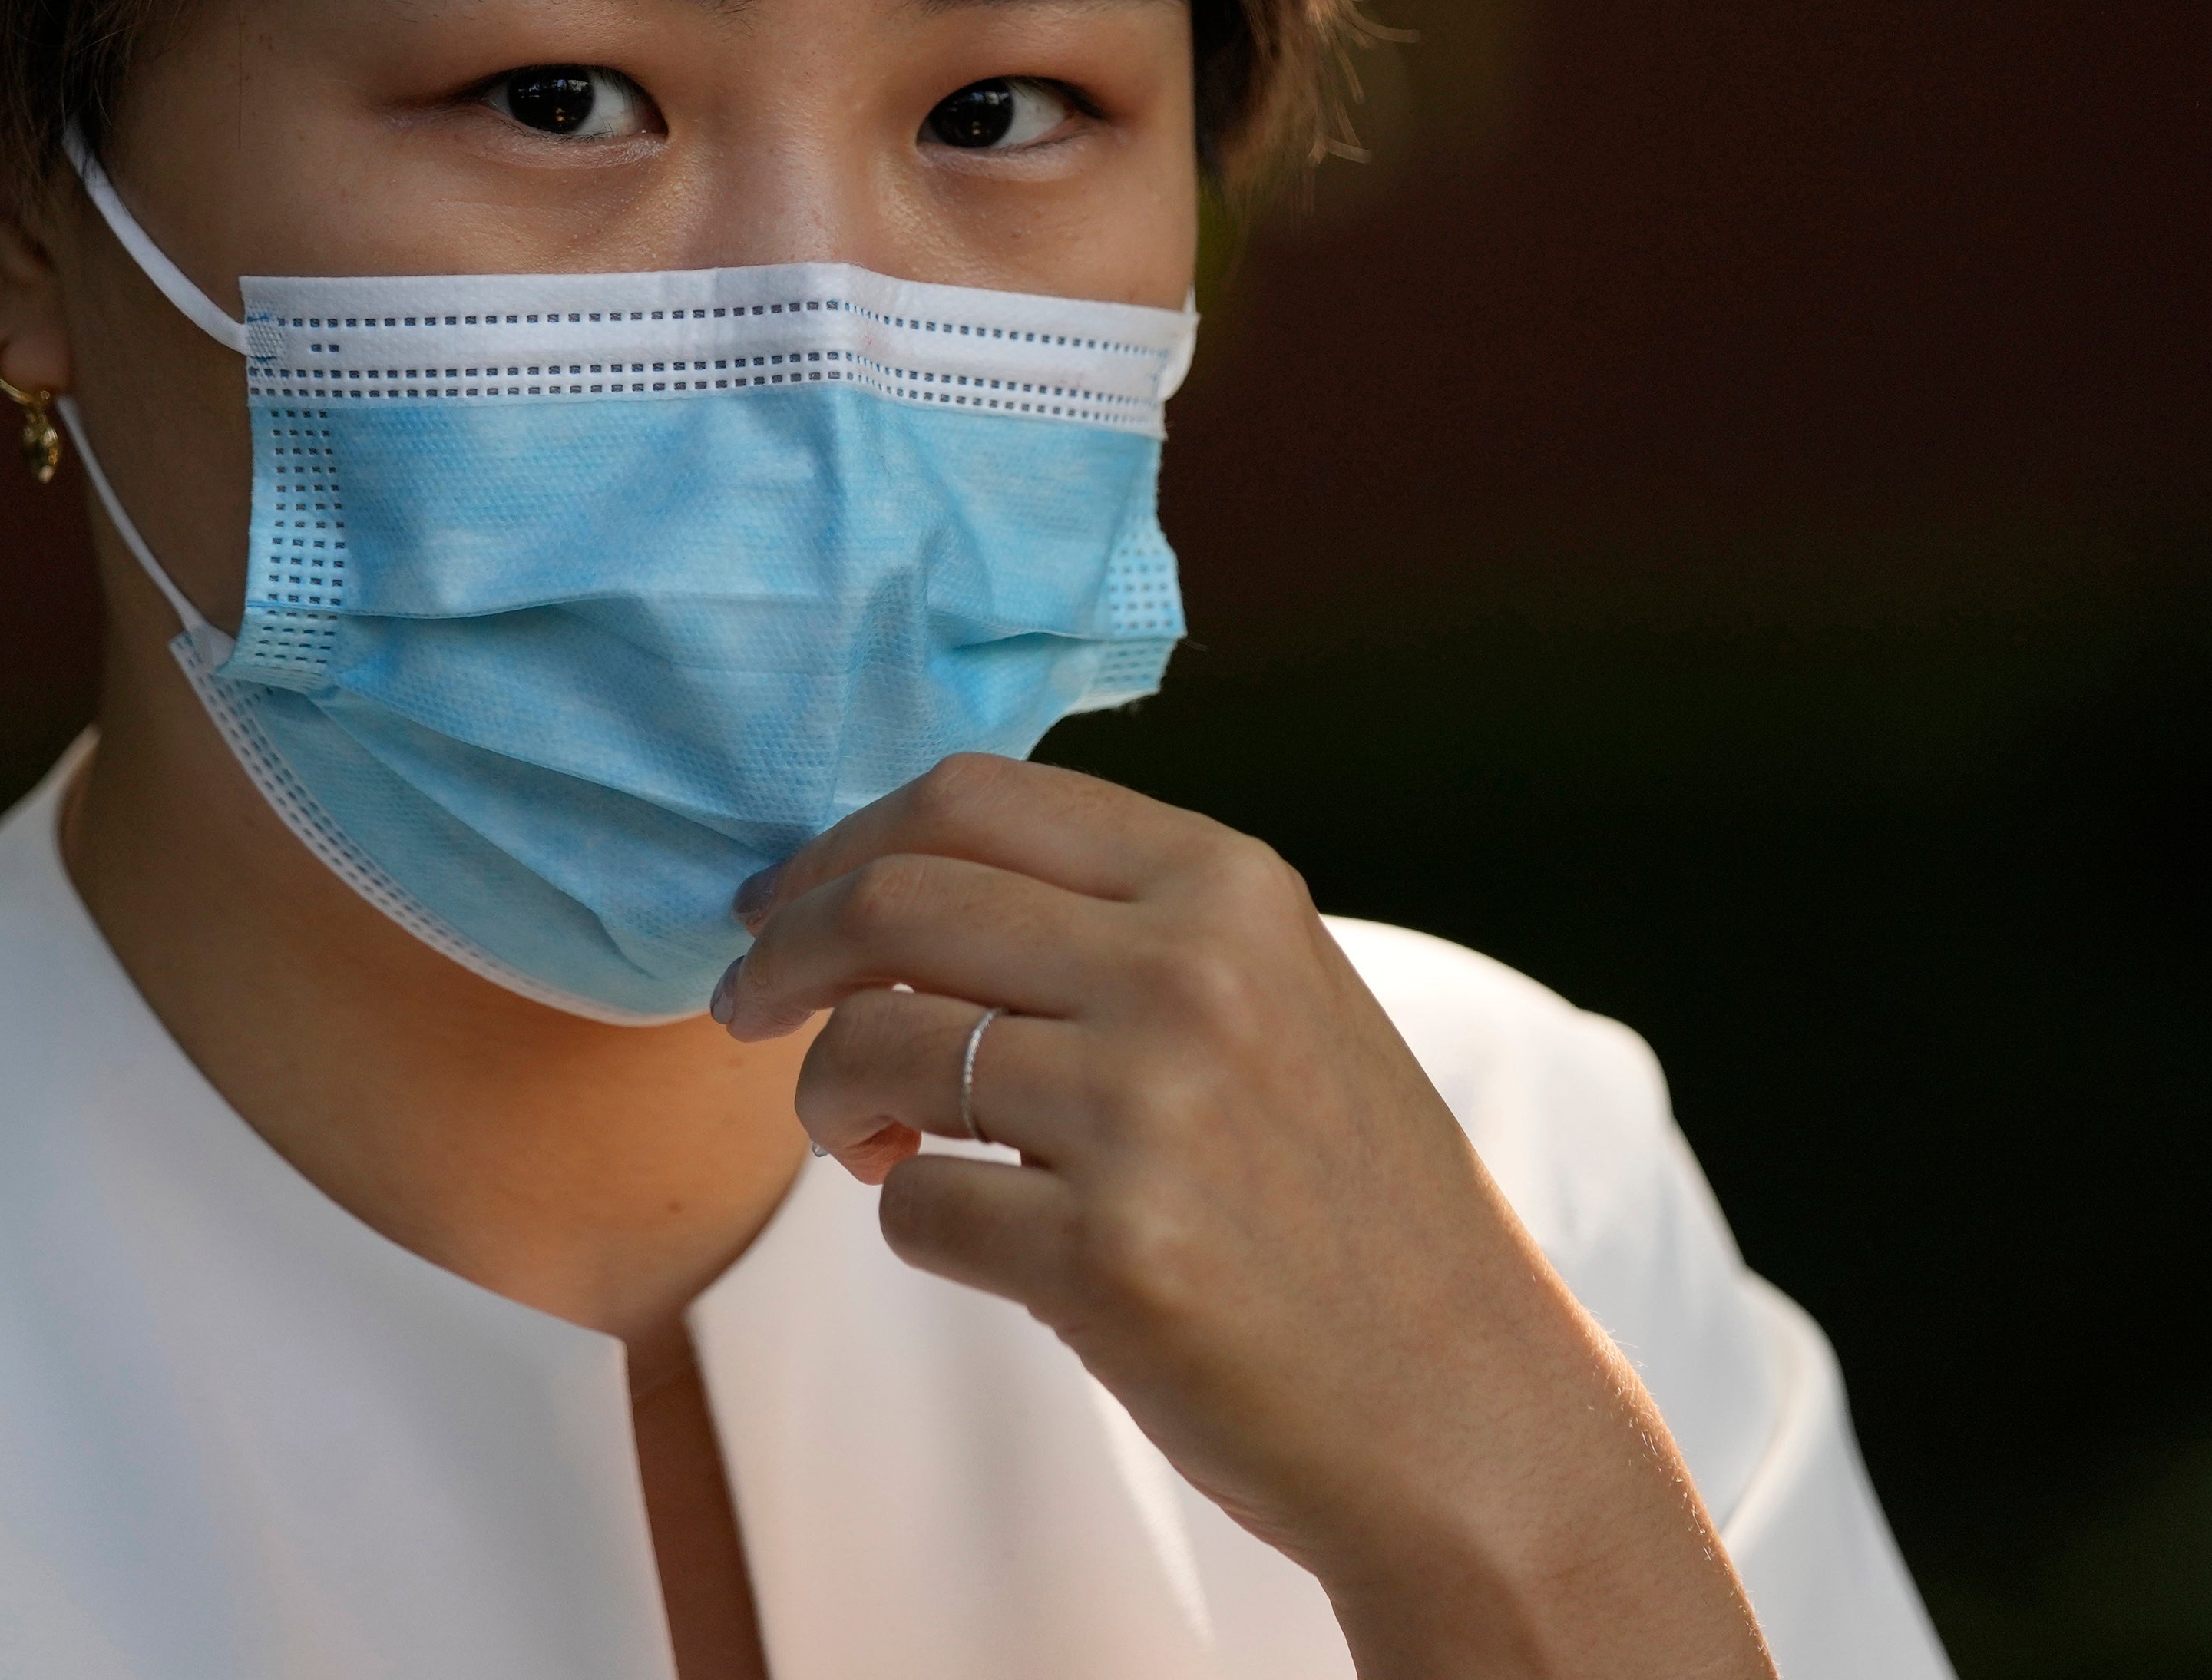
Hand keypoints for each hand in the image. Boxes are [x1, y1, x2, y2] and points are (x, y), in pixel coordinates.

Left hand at [713, 756, 1773, 1679]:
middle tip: (748, 1007)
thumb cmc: (1350, 1211)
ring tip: (855, 1138)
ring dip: (822, 1095)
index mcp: (1228, 886)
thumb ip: (1126, 922)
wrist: (1463, 1412)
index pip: (971, 799)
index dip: (841, 844)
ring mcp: (1147, 1113)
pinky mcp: (1107, 1257)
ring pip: (873, 1050)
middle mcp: (1187, 974)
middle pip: (893, 902)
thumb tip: (899, 882)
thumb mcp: (1281, 999)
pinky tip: (963, 1228)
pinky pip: (912, 1208)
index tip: (783, 900)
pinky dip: (902, 1218)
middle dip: (785, 954)